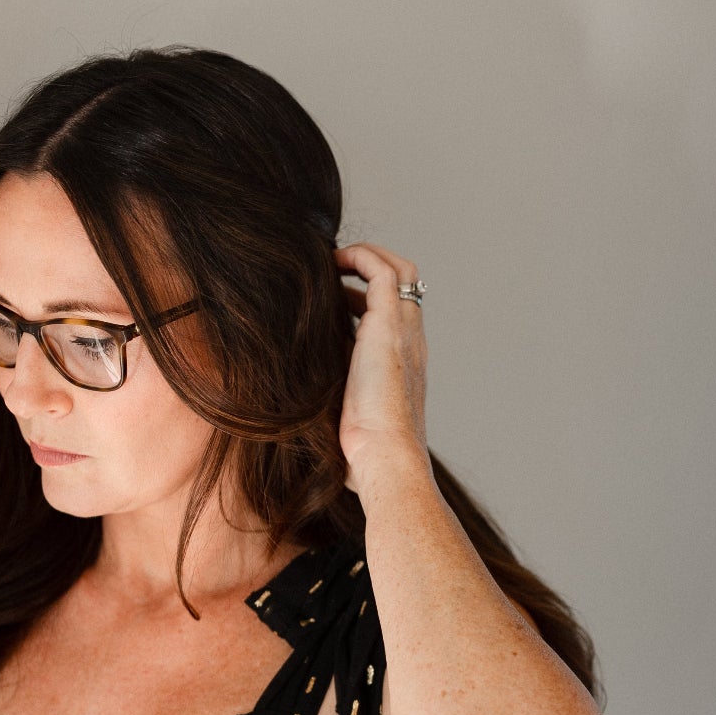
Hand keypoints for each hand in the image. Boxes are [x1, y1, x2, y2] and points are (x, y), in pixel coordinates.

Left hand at [334, 242, 429, 492]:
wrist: (386, 459)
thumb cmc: (367, 459)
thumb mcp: (350, 427)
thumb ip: (336, 414)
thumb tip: (303, 424)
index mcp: (405, 365)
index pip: (399, 316)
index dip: (371, 300)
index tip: (340, 300)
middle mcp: (412, 342)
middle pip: (407, 285)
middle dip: (375, 268)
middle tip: (339, 269)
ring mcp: (404, 331)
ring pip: (401, 269)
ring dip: (369, 256)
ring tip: (335, 258)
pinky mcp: (390, 324)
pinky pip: (382, 271)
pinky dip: (360, 257)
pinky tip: (333, 261)